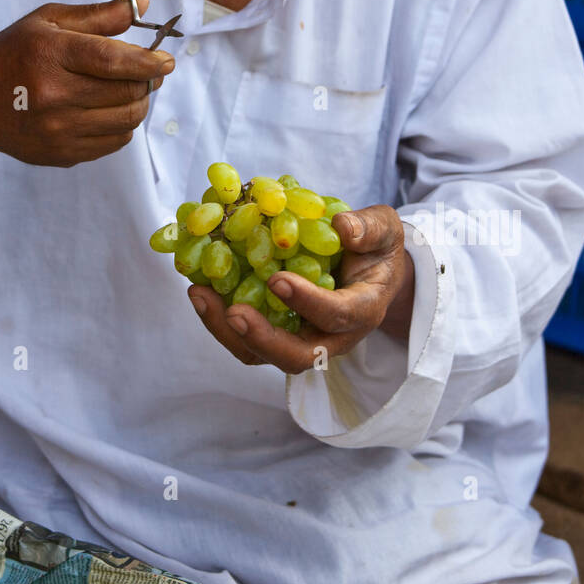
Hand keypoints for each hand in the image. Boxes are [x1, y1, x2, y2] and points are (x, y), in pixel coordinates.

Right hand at [0, 0, 174, 165]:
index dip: (148, 62)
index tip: (166, 60)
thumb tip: (145, 4)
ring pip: (127, 121)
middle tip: (148, 70)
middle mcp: (53, 96)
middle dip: (147, 80)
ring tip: (128, 88)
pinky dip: (121, 125)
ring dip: (138, 103)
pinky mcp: (61, 154)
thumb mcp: (47, 21)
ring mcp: (57, 131)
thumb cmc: (11, 54)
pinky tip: (107, 109)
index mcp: (50, 55)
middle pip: (127, 93)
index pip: (113, 62)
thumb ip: (98, 15)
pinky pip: (113, 143)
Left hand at [188, 204, 414, 373]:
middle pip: (296, 356)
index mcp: (362, 311)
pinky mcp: (275, 334)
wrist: (369, 271)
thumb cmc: (375, 249)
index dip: (309, 302)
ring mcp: (300, 340)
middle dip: (263, 338)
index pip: (338, 316)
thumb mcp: (384, 230)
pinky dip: (219, 319)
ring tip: (200, 295)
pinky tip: (199, 289)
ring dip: (228, 331)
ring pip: (262, 355)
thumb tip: (343, 228)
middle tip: (234, 312)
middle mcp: (330, 337)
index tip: (278, 280)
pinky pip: (245, 339)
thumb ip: (370, 228)